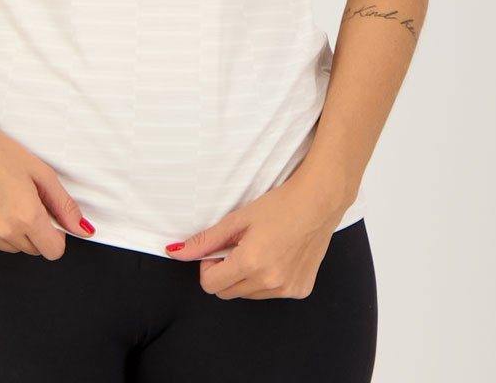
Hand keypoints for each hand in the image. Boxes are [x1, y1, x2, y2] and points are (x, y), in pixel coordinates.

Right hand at [0, 115, 95, 258]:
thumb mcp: (41, 173)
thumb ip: (65, 206)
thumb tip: (84, 229)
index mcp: (26, 216)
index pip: (54, 251)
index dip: (57, 235)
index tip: (50, 218)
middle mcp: (3, 231)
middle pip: (34, 250)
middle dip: (36, 230)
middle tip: (26, 199)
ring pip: (12, 246)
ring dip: (15, 230)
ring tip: (6, 198)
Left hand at [163, 171, 347, 299]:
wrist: (319, 202)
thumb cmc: (280, 204)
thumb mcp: (238, 219)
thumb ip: (206, 240)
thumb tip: (176, 253)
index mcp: (251, 263)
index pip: (210, 285)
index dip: (208, 266)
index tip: (218, 250)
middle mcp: (270, 282)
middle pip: (227, 292)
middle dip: (224, 272)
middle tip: (238, 246)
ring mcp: (287, 289)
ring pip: (248, 294)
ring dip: (246, 276)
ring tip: (260, 248)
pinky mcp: (300, 290)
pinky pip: (271, 293)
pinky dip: (267, 279)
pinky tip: (278, 255)